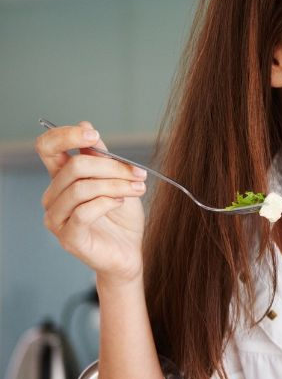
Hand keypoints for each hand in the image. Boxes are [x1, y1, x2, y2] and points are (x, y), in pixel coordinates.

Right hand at [36, 120, 147, 284]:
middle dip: (111, 166)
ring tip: (138, 188)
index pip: (47, 148)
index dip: (65, 136)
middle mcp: (53, 197)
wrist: (129, 253)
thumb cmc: (121, 218)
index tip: (93, 135)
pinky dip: (107, 202)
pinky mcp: (68, 237)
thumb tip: (86, 126)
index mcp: (61, 179)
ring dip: (115, 184)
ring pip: (81, 188)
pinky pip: (84, 211)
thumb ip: (101, 156)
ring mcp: (57, 219)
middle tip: (138, 173)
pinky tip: (121, 203)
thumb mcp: (116, 179)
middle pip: (74, 166)